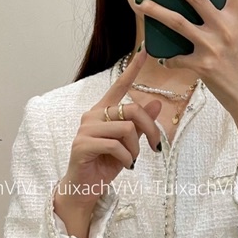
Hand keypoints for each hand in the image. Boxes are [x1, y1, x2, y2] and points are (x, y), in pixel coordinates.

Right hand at [55, 45, 161, 213]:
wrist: (84, 188)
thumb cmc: (104, 164)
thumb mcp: (129, 143)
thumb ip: (140, 124)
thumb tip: (155, 103)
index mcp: (103, 111)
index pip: (118, 85)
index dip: (133, 68)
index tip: (144, 50)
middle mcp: (92, 115)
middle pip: (132, 110)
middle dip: (150, 130)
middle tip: (155, 147)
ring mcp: (85, 129)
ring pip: (126, 129)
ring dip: (136, 149)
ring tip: (131, 160)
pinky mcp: (82, 145)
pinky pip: (116, 146)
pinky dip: (127, 158)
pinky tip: (125, 166)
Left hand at [134, 0, 237, 118]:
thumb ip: (225, 19)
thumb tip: (199, 4)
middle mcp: (227, 28)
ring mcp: (213, 47)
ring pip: (177, 22)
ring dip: (154, 10)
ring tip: (138, 0)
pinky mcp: (203, 66)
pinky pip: (176, 58)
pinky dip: (167, 57)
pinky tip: (160, 54)